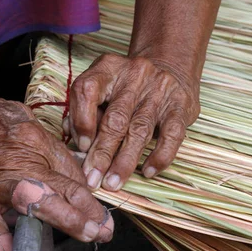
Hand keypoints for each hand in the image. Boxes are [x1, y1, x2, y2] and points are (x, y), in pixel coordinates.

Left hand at [66, 54, 199, 190]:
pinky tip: (148, 171)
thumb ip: (86, 110)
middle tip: (92, 180)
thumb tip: (71, 136)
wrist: (171, 68)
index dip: (81, 120)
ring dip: (125, 161)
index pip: (87, 89)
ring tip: (114, 182)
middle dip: (101, 154)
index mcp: (108, 67)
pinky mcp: (180, 105)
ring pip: (139, 130)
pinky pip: (171, 135)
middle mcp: (134, 75)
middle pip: (114, 118)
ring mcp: (160, 89)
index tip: (82, 147)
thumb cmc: (128, 86)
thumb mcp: (104, 87)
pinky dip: (159, 156)